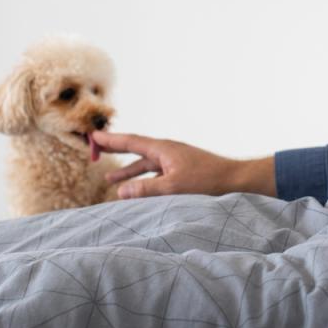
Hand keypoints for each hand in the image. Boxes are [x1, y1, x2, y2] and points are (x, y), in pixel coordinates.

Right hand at [90, 131, 275, 199]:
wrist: (235, 180)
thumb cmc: (207, 181)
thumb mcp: (173, 187)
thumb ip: (146, 189)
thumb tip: (121, 191)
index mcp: (163, 149)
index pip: (131, 142)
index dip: (111, 140)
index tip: (93, 135)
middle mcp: (167, 151)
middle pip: (135, 149)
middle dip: (115, 150)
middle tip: (95, 149)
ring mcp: (174, 160)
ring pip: (145, 164)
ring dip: (127, 170)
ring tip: (109, 180)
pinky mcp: (181, 171)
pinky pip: (155, 173)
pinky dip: (143, 180)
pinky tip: (138, 190)